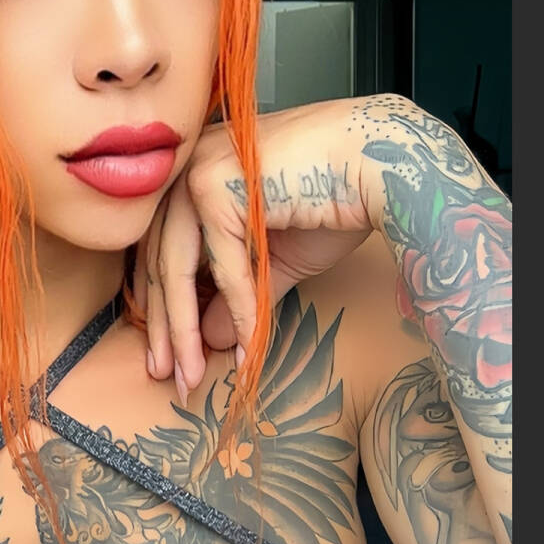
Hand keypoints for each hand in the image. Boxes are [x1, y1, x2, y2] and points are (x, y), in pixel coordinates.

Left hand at [133, 96, 376, 402]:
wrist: (383, 163)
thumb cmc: (338, 199)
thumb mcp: (276, 258)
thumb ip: (239, 294)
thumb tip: (209, 339)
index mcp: (194, 177)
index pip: (160, 251)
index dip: (162, 309)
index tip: (168, 357)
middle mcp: (186, 169)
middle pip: (159, 263)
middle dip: (166, 329)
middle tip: (172, 380)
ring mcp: (196, 172)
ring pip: (177, 268)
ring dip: (185, 332)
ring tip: (191, 379)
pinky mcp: (216, 184)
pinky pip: (223, 266)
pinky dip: (237, 313)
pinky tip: (247, 351)